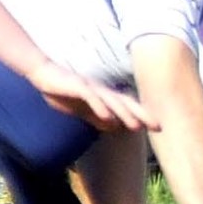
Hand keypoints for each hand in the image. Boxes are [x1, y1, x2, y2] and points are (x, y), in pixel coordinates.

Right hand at [26, 59, 159, 132]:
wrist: (43, 74)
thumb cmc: (64, 92)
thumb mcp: (83, 109)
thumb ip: (97, 117)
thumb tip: (113, 126)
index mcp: (104, 97)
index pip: (128, 107)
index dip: (143, 116)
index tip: (159, 128)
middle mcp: (102, 91)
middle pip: (126, 103)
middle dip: (143, 115)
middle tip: (159, 127)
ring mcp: (91, 88)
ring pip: (112, 101)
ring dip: (125, 113)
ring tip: (136, 126)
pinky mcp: (78, 86)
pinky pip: (91, 97)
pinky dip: (100, 107)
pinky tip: (107, 117)